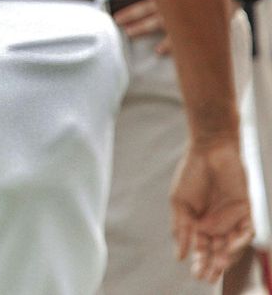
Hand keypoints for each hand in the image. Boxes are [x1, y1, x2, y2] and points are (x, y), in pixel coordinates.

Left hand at [110, 0, 170, 53]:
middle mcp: (165, 0)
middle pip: (140, 9)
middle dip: (127, 14)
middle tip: (117, 19)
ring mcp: (175, 15)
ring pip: (152, 24)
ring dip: (139, 28)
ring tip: (129, 32)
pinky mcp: (188, 27)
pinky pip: (174, 38)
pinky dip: (165, 45)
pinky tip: (158, 51)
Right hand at [170, 137, 253, 282]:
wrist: (209, 150)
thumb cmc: (191, 173)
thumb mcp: (179, 203)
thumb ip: (180, 229)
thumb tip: (179, 254)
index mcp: (199, 223)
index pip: (201, 248)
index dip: (199, 262)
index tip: (196, 273)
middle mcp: (217, 224)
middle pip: (218, 251)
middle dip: (213, 265)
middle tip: (207, 277)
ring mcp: (232, 218)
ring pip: (233, 245)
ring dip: (227, 257)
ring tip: (218, 265)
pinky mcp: (246, 210)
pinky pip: (247, 231)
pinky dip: (241, 240)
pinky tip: (232, 247)